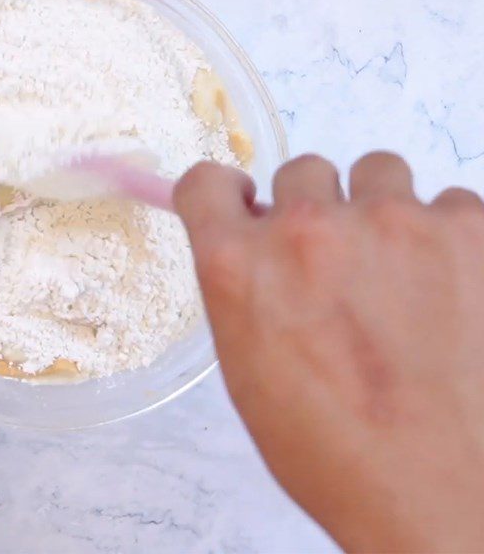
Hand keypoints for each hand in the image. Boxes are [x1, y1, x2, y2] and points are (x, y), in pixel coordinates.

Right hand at [175, 153, 483, 552]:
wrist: (435, 492)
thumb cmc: (331, 447)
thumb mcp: (247, 363)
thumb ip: (245, 284)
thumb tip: (260, 238)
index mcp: (236, 265)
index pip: (205, 182)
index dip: (224, 192)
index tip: (244, 204)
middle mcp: (303, 229)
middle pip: (300, 169)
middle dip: (314, 210)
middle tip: (338, 262)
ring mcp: (388, 221)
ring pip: (376, 170)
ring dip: (379, 209)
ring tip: (399, 269)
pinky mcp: (463, 229)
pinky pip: (447, 202)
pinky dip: (445, 235)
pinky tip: (449, 287)